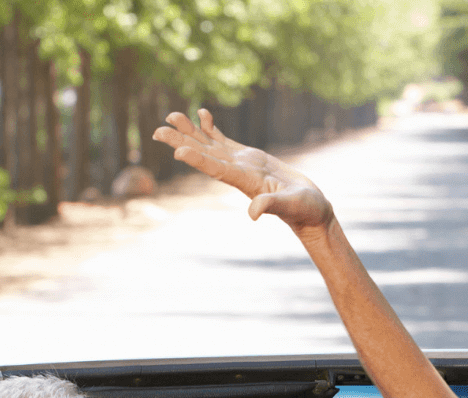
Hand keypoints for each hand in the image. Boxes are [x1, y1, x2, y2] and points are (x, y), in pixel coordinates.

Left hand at [153, 109, 334, 232]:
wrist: (310, 209)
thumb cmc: (304, 209)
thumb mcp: (290, 206)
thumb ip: (272, 206)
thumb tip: (253, 213)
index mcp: (245, 183)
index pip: (217, 170)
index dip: (198, 160)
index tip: (177, 151)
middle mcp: (237, 173)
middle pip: (204, 155)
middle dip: (181, 142)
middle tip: (157, 131)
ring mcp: (240, 164)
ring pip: (209, 145)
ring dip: (190, 131)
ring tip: (171, 115)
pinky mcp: (248, 158)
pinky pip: (223, 140)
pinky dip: (211, 127)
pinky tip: (200, 114)